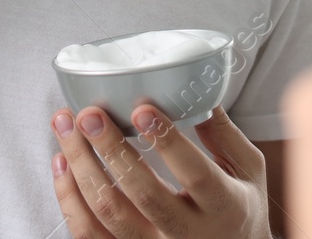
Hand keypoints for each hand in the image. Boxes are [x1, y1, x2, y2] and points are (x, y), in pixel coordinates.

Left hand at [51, 104, 270, 238]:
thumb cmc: (241, 209)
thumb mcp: (249, 169)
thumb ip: (223, 132)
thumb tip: (195, 87)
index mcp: (224, 206)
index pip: (196, 175)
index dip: (167, 142)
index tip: (142, 108)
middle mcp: (188, 234)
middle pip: (142, 195)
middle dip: (110, 150)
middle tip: (90, 114)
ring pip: (108, 216)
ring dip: (80, 168)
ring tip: (66, 127)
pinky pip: (89, 234)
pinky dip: (69, 198)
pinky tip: (62, 164)